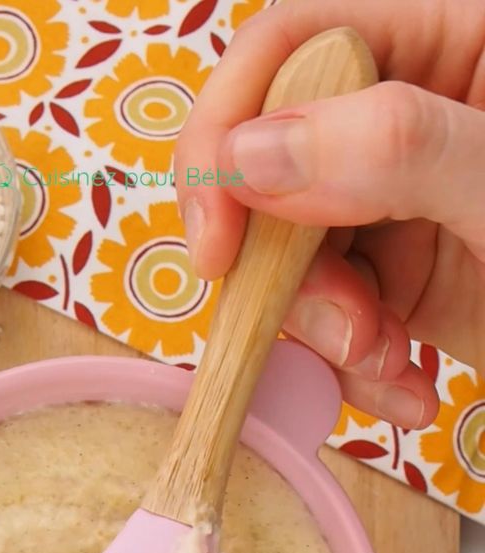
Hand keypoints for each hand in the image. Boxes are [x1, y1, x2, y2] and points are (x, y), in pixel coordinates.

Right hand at [175, 0, 484, 429]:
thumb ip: (396, 150)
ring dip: (324, 332)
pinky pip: (330, 314)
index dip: (231, 130)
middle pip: (274, 161)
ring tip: (389, 372)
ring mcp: (403, 200)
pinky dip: (351, 366)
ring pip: (292, 253)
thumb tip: (251, 152)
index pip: (297, 40)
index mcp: (454, 37)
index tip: (220, 240)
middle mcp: (414, 113)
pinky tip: (404, 392)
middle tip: (343, 330)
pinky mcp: (403, 277)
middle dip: (290, 266)